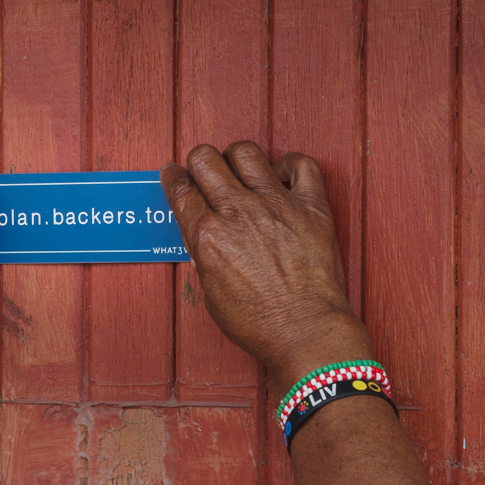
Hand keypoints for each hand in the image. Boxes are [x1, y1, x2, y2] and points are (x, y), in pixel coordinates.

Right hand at [161, 142, 369, 392]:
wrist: (305, 333)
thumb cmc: (260, 324)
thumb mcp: (211, 292)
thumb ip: (204, 252)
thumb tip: (201, 228)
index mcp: (208, 236)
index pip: (180, 187)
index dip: (173, 177)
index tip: (176, 176)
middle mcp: (239, 213)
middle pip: (205, 159)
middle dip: (200, 162)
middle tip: (207, 174)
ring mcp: (276, 206)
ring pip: (245, 152)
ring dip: (237, 159)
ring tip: (243, 174)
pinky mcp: (311, 207)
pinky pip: (301, 164)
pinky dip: (288, 165)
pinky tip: (282, 178)